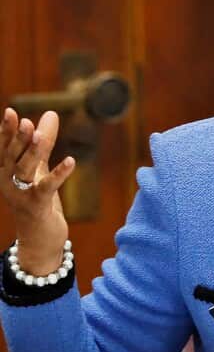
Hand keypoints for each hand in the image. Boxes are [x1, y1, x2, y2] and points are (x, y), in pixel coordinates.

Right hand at [1, 108, 75, 274]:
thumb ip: (44, 142)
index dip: (5, 131)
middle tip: (24, 121)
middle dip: (16, 139)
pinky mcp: (37, 206)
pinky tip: (71, 161)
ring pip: (24, 170)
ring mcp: (20, 195)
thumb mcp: (40, 168)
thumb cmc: (38, 200)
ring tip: (40, 135)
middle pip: (11, 157)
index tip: (10, 111)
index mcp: (5, 172)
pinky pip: (47, 188)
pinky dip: (59, 174)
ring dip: (32, 152)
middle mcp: (7, 183)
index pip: (3, 148)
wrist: (39, 240)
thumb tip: (50, 113)